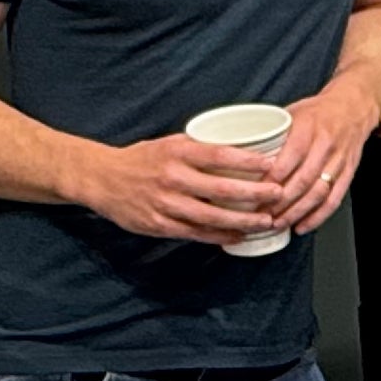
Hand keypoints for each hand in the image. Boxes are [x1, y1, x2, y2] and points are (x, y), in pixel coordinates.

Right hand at [73, 130, 291, 244]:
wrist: (102, 179)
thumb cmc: (143, 159)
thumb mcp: (170, 143)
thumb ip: (200, 149)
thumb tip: (242, 150)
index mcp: (176, 152)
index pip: (219, 155)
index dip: (248, 162)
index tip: (272, 165)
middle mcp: (172, 177)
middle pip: (221, 189)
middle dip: (254, 194)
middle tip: (279, 195)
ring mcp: (165, 204)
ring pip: (212, 216)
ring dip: (243, 221)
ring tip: (266, 221)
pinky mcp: (159, 225)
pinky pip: (196, 233)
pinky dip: (220, 236)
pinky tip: (239, 236)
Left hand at [269, 75, 380, 233]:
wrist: (353, 106)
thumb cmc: (317, 111)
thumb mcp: (292, 113)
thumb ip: (273, 135)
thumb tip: (242, 154)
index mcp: (308, 127)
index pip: (289, 159)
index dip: (272, 180)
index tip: (254, 194)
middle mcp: (325, 144)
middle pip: (303, 181)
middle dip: (281, 203)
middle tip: (262, 215)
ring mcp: (339, 160)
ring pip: (318, 193)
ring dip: (297, 212)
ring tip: (278, 224)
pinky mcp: (348, 172)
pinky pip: (334, 199)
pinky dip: (318, 216)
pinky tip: (303, 225)